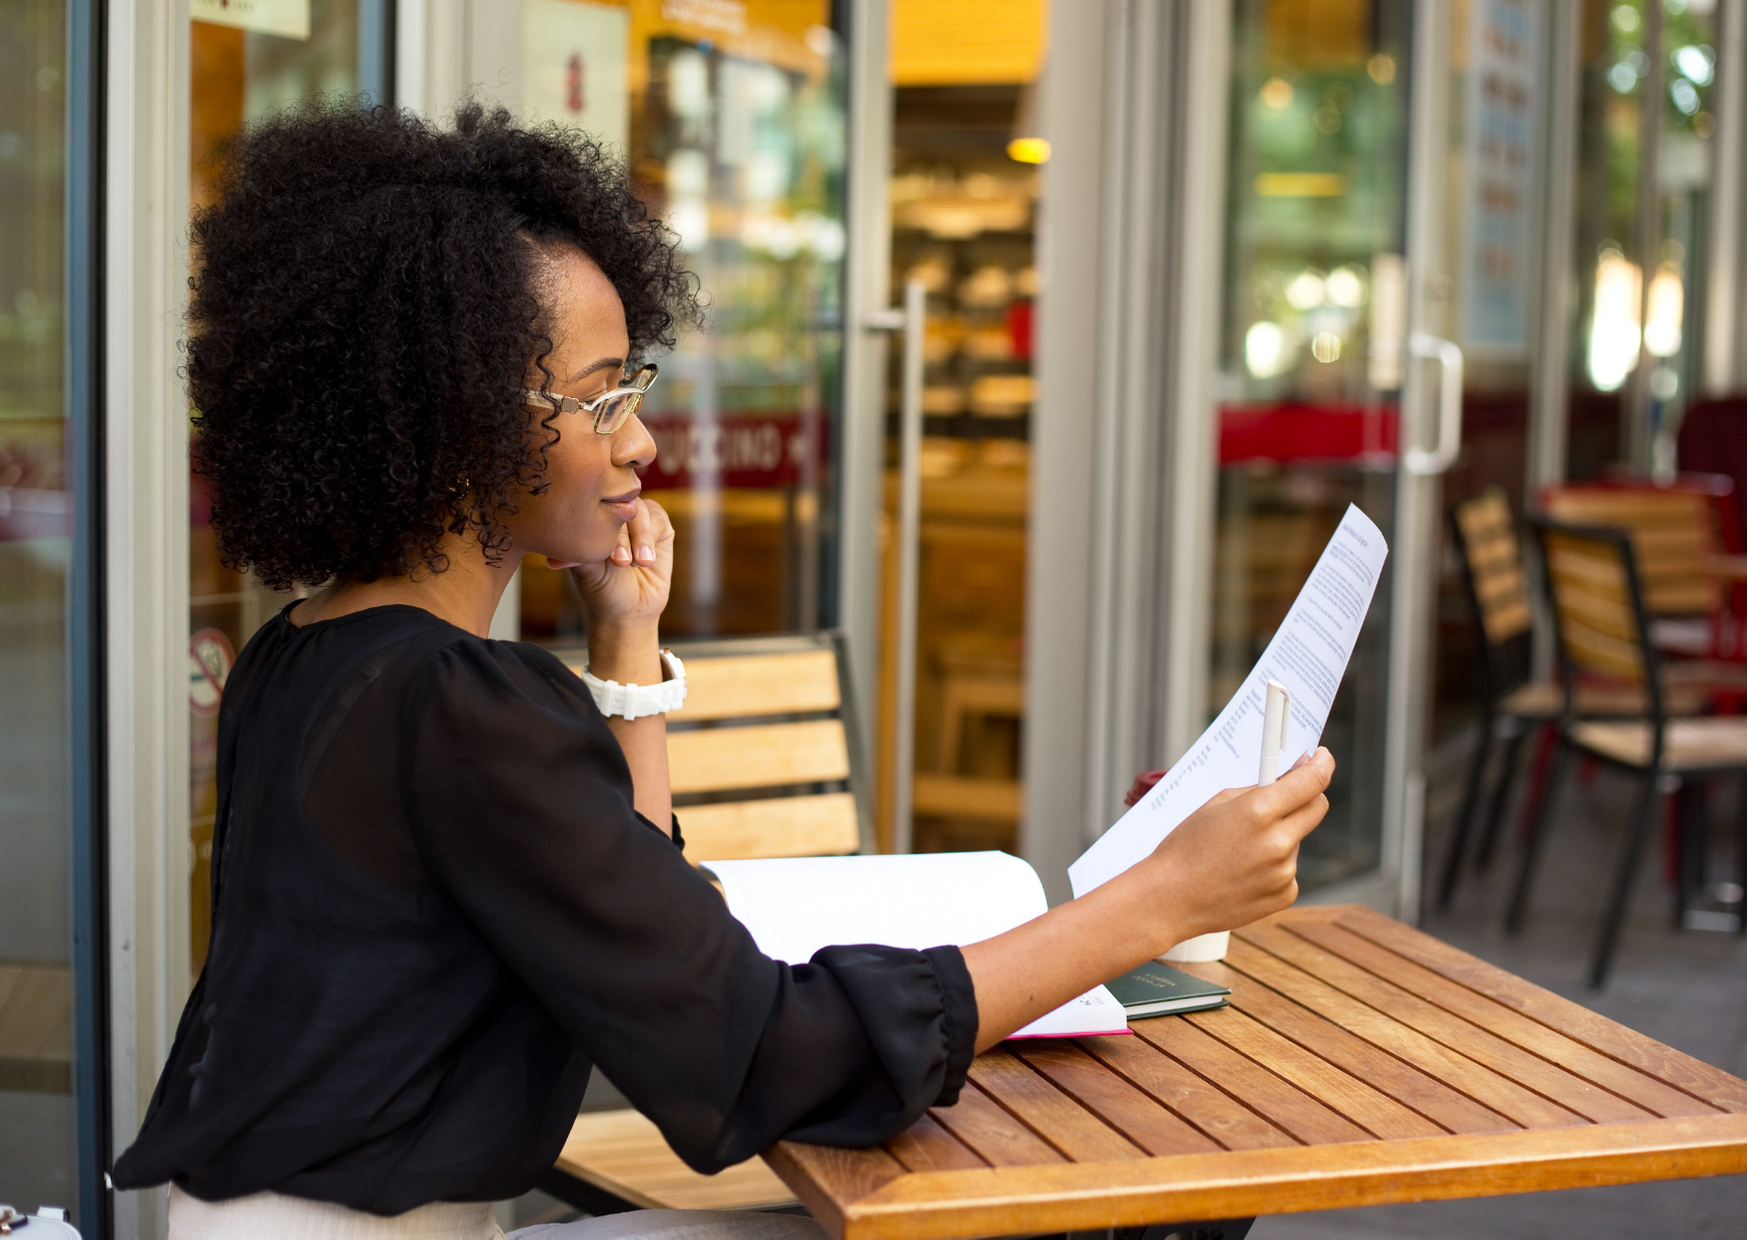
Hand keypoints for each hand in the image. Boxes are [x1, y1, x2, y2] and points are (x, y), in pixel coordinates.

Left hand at [565, 496, 673, 634]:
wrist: (630, 609)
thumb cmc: (602, 589)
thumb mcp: (587, 570)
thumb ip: (579, 551)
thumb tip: (558, 545)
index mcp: (589, 517)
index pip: (594, 505)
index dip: (599, 524)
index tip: (600, 556)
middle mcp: (613, 512)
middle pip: (619, 505)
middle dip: (621, 535)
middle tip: (620, 563)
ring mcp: (636, 517)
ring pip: (641, 510)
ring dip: (640, 537)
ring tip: (637, 563)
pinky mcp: (659, 525)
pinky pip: (658, 519)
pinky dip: (651, 539)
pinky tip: (646, 560)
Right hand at [1128, 746, 1334, 950]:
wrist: (1170, 899)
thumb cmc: (1185, 848)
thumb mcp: (1215, 805)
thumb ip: (1256, 790)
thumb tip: (1287, 779)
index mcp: (1258, 811)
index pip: (1311, 781)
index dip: (1322, 764)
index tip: (1322, 758)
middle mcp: (1278, 841)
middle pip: (1317, 807)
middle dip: (1307, 795)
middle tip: (1289, 794)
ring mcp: (1284, 871)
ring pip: (1297, 839)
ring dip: (1281, 834)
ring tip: (1241, 849)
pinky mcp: (1285, 894)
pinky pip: (1289, 868)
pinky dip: (1274, 865)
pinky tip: (1244, 871)